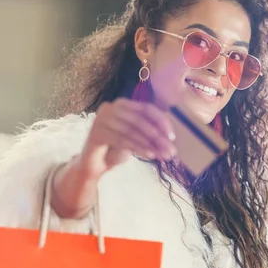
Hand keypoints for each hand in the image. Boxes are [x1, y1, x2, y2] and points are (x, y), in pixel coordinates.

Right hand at [52, 98, 175, 217]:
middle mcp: (110, 107)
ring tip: (162, 155)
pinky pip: (122, 140)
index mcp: (123, 104)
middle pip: (139, 120)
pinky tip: (149, 155)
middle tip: (170, 150)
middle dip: (157, 136)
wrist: (95, 164)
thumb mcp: (137, 138)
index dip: (161, 121)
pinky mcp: (96, 132)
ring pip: (131, 131)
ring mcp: (101, 119)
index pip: (146, 108)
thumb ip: (150, 133)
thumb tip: (170, 139)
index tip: (172, 136)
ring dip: (150, 144)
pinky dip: (138, 148)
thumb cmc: (118, 149)